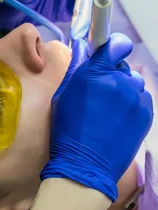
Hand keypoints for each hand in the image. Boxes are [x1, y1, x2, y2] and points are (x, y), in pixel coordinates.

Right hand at [40, 34, 152, 201]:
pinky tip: (118, 119)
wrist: (85, 165)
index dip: (113, 47)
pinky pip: (142, 100)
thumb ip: (77, 69)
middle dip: (113, 74)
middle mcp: (119, 81)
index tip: (109, 53)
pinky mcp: (146, 114)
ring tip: (110, 110)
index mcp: (95, 73)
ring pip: (135, 83)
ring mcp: (136, 98)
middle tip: (100, 93)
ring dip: (124, 90)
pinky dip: (133, 105)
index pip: (116, 44)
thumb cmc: (67, 131)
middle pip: (123, 66)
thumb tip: (84, 49)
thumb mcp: (63, 95)